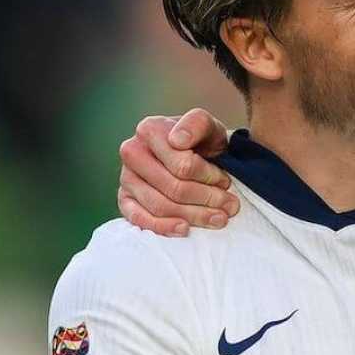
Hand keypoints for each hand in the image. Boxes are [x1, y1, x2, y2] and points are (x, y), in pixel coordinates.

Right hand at [118, 108, 237, 236]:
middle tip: (230, 206)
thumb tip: (178, 141)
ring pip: (161, 205)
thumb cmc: (201, 141)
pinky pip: (139, 218)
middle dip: (207, 200)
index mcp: (150, 130)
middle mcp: (132, 152)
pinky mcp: (124, 199)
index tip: (226, 181)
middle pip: (173, 188)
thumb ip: (197, 124)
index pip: (182, 165)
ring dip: (194, 216)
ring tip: (219, 218)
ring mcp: (126, 177)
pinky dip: (163, 227)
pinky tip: (185, 229)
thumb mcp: (208, 126)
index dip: (209, 178)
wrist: (195, 152)